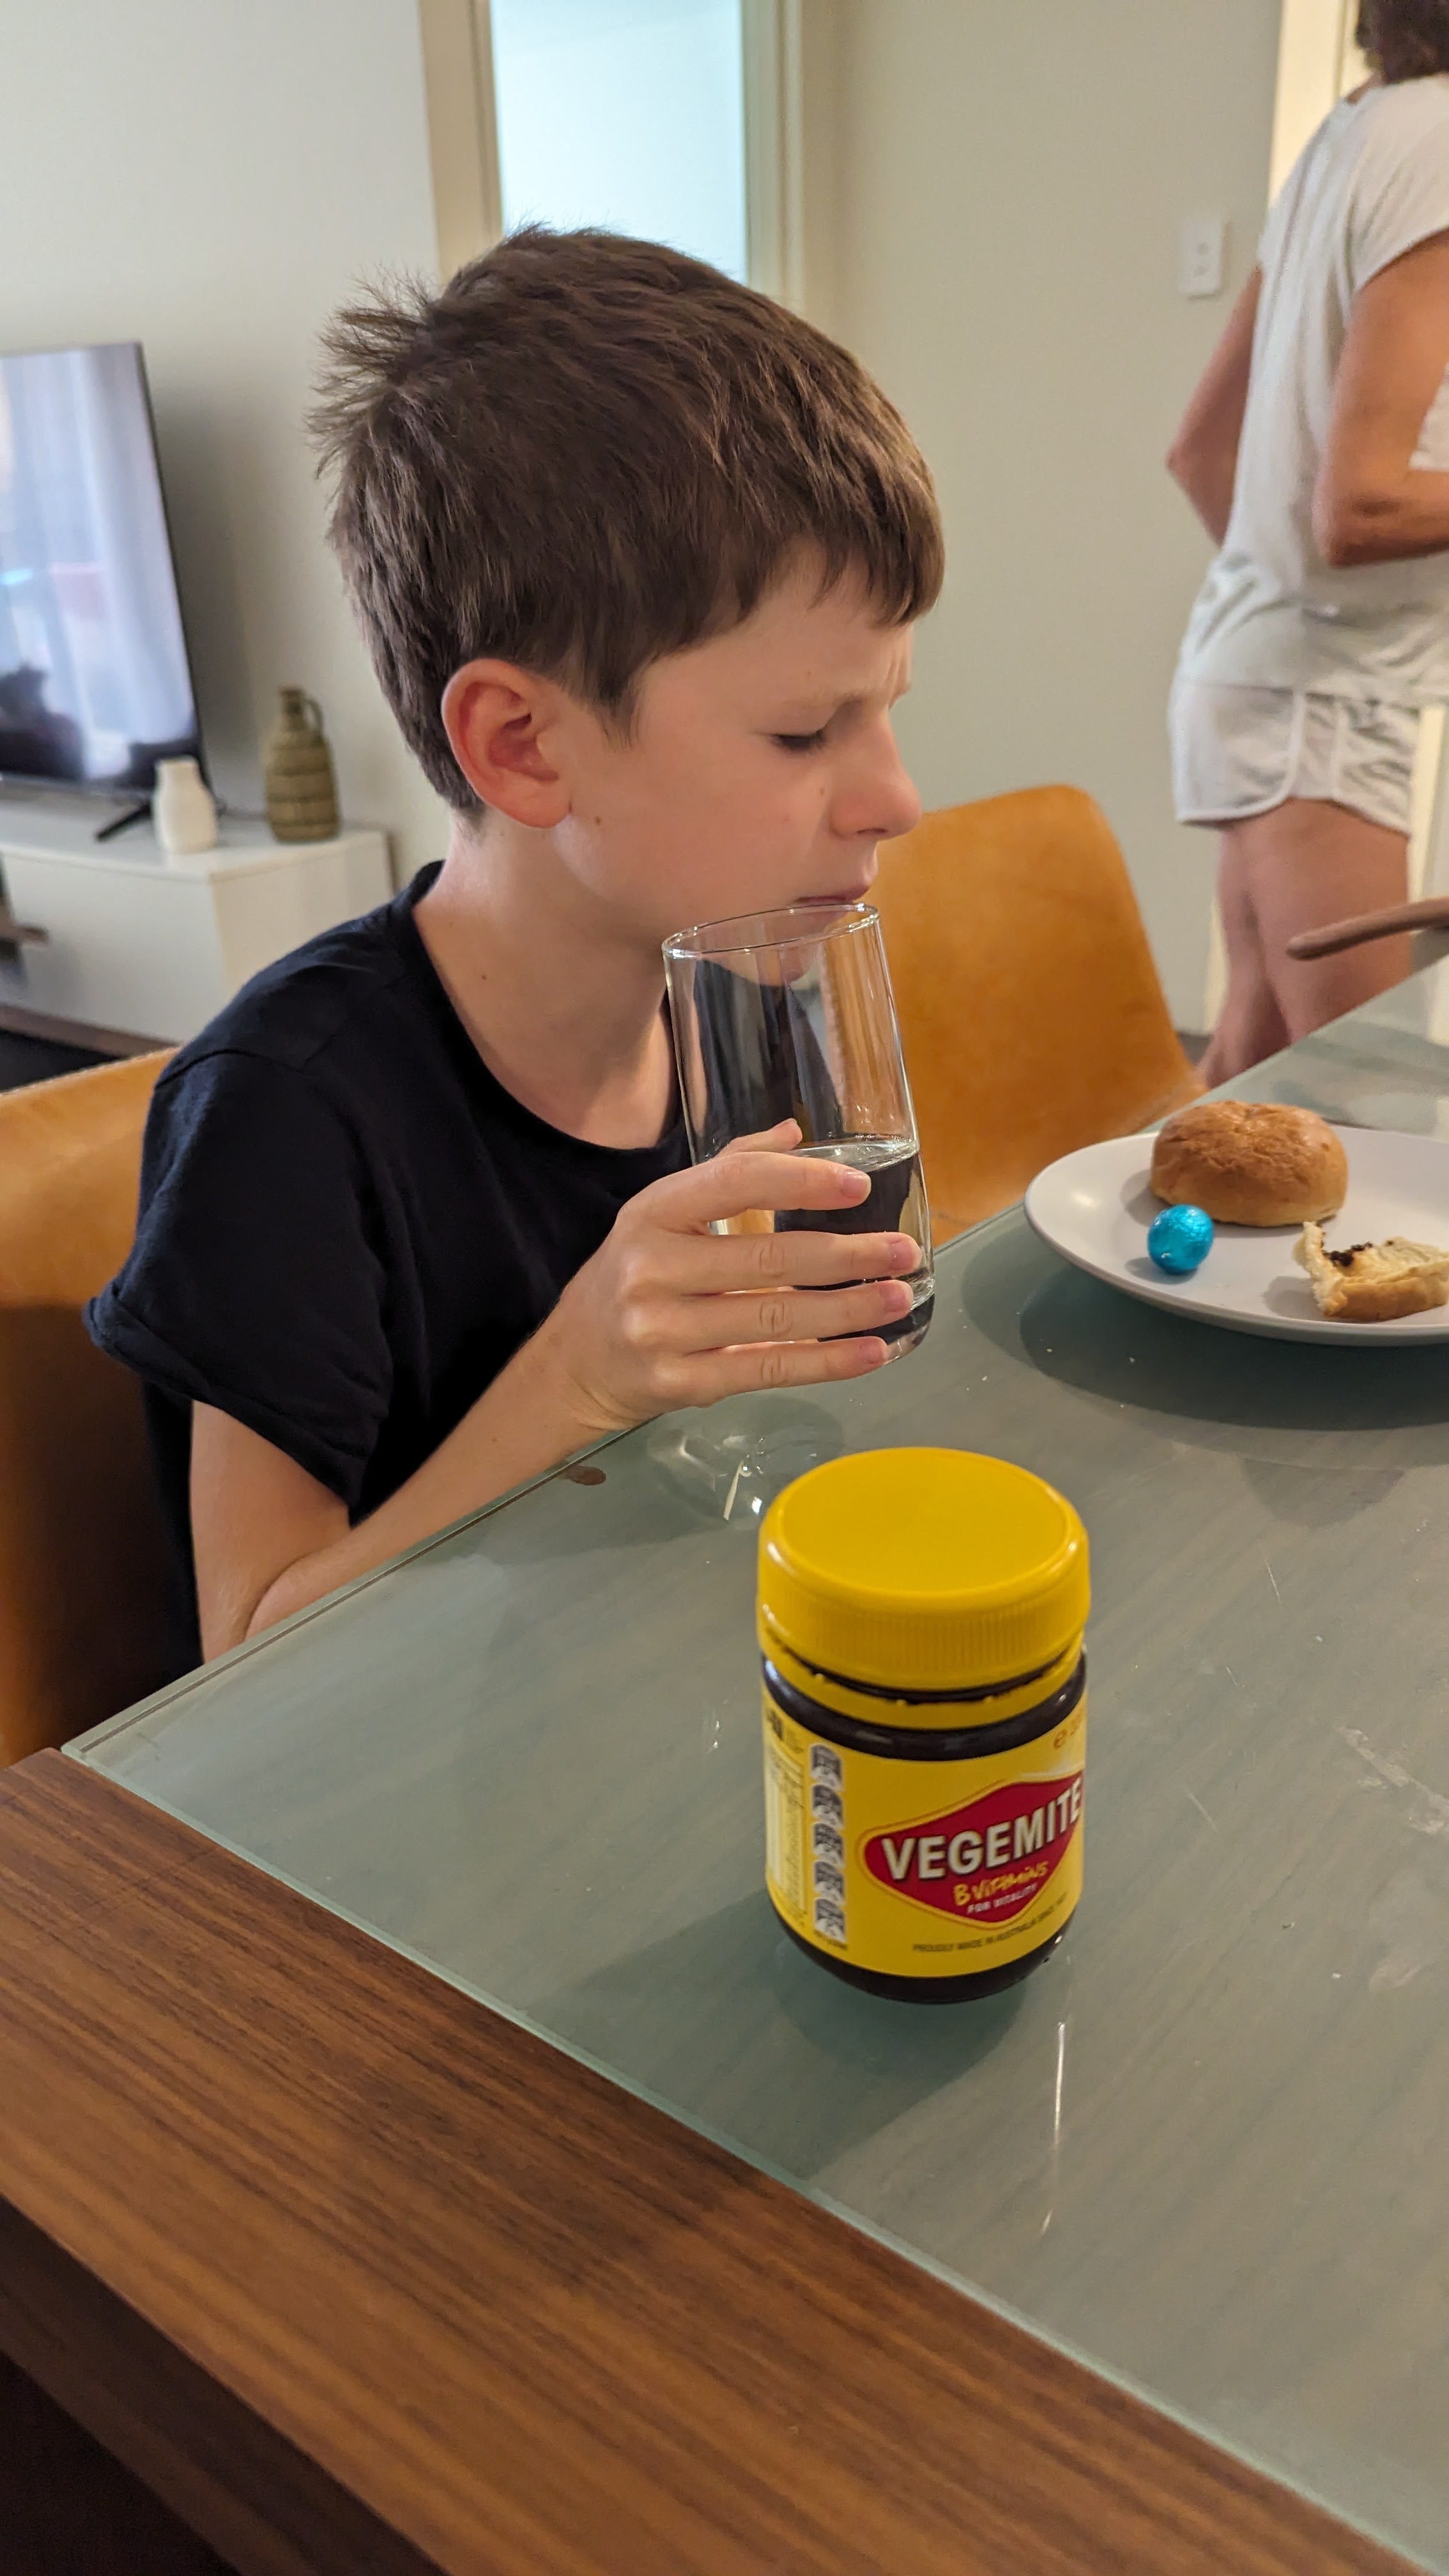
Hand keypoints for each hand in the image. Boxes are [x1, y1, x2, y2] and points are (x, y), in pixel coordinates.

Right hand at [534, 1119, 919, 1432]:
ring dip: (848, 1310)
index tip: (858, 1186)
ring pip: (775, 1319)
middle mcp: (652, 1270)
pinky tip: (871, 1352)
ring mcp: (664, 1331)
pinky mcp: (682, 1384)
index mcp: (651, 1213)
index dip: (800, 1182)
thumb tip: (794, 1133)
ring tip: (898, 1296)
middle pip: (767, 1258)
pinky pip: (768, 1370)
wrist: (575, 1363)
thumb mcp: (660, 1215)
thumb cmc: (632, 1277)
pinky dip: (827, 1363)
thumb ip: (726, 1172)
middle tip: (902, 1250)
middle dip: (846, 1254)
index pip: (733, 1185)